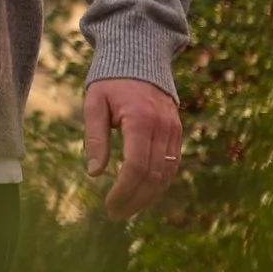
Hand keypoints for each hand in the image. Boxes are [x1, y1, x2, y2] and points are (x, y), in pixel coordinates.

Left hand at [85, 77, 182, 221]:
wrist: (140, 57)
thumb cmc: (111, 80)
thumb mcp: (94, 102)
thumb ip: (95, 137)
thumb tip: (95, 173)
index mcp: (141, 120)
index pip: (137, 167)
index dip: (124, 191)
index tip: (109, 205)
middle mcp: (163, 128)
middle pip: (153, 176)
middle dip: (134, 200)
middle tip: (115, 214)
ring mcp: (174, 131)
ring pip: (166, 175)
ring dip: (147, 197)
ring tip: (126, 209)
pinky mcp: (177, 132)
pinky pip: (171, 165)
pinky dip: (158, 183)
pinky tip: (141, 193)